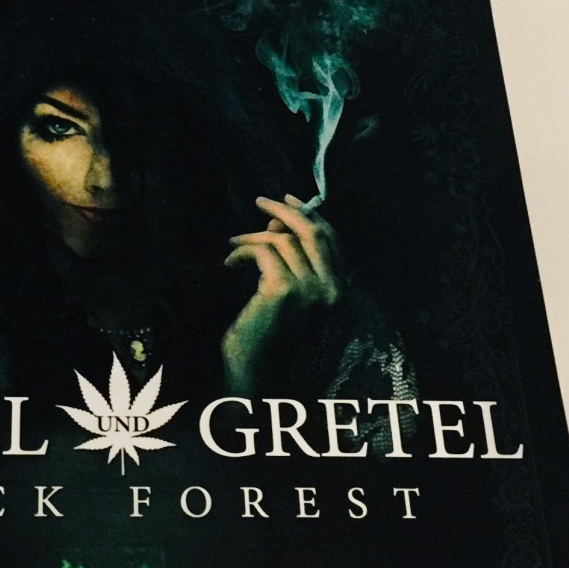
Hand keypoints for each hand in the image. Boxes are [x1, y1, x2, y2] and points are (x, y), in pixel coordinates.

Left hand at [221, 194, 342, 392]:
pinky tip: (229, 264)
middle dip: (285, 212)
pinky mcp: (283, 290)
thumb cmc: (268, 332)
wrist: (256, 369)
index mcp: (338, 289)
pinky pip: (263, 253)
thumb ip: (293, 260)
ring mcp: (310, 289)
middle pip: (313, 232)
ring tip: (233, 244)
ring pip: (283, 241)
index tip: (287, 199)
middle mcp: (331, 288)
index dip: (310, 214)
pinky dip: (243, 252)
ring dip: (254, 237)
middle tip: (260, 202)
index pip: (331, 239)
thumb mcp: (288, 290)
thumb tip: (279, 224)